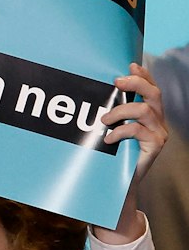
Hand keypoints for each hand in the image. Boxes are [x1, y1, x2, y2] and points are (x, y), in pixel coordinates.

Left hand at [99, 63, 165, 243]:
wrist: (118, 184)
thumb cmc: (111, 155)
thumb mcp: (109, 130)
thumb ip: (108, 113)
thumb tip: (91, 95)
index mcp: (149, 114)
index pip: (151, 88)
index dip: (143, 75)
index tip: (129, 64)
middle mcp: (157, 121)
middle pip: (154, 94)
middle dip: (136, 83)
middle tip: (116, 82)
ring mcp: (158, 133)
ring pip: (146, 110)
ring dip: (121, 111)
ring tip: (104, 120)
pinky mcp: (154, 146)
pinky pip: (139, 131)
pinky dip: (121, 132)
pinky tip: (108, 139)